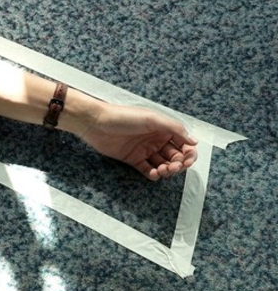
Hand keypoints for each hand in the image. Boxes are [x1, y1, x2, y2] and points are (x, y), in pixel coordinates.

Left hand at [77, 102, 197, 180]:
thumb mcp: (152, 118)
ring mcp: (144, 150)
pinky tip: (154, 173)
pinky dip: (153, 174)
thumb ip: (174, 128)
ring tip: (162, 170)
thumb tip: (193, 140)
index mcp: (163, 128)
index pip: (183, 143)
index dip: (188, 153)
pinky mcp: (133, 159)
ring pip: (163, 164)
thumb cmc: (123, 117)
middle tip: (173, 167)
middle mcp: (155, 139)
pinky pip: (147, 170)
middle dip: (178, 164)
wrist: (96, 123)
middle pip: (175, 156)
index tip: (187, 160)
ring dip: (167, 170)